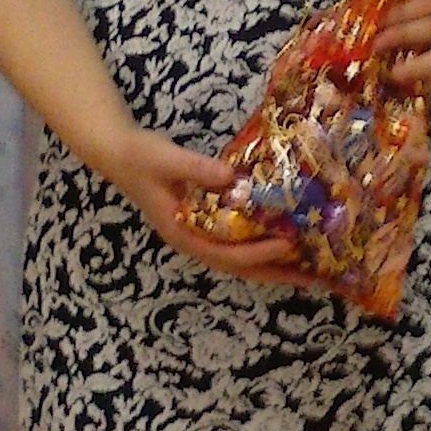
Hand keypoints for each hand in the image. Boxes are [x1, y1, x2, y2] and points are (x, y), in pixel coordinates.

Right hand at [101, 125, 313, 286]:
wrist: (118, 153)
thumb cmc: (141, 156)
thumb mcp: (166, 159)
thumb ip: (196, 168)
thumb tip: (232, 178)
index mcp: (181, 233)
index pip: (225, 253)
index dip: (256, 252)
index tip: (287, 244)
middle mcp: (192, 241)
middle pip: (237, 267)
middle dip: (274, 272)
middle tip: (312, 277)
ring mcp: (197, 235)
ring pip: (238, 259)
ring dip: (270, 265)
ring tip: (306, 267)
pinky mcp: (202, 223)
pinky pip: (235, 242)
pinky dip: (259, 246)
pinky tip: (281, 239)